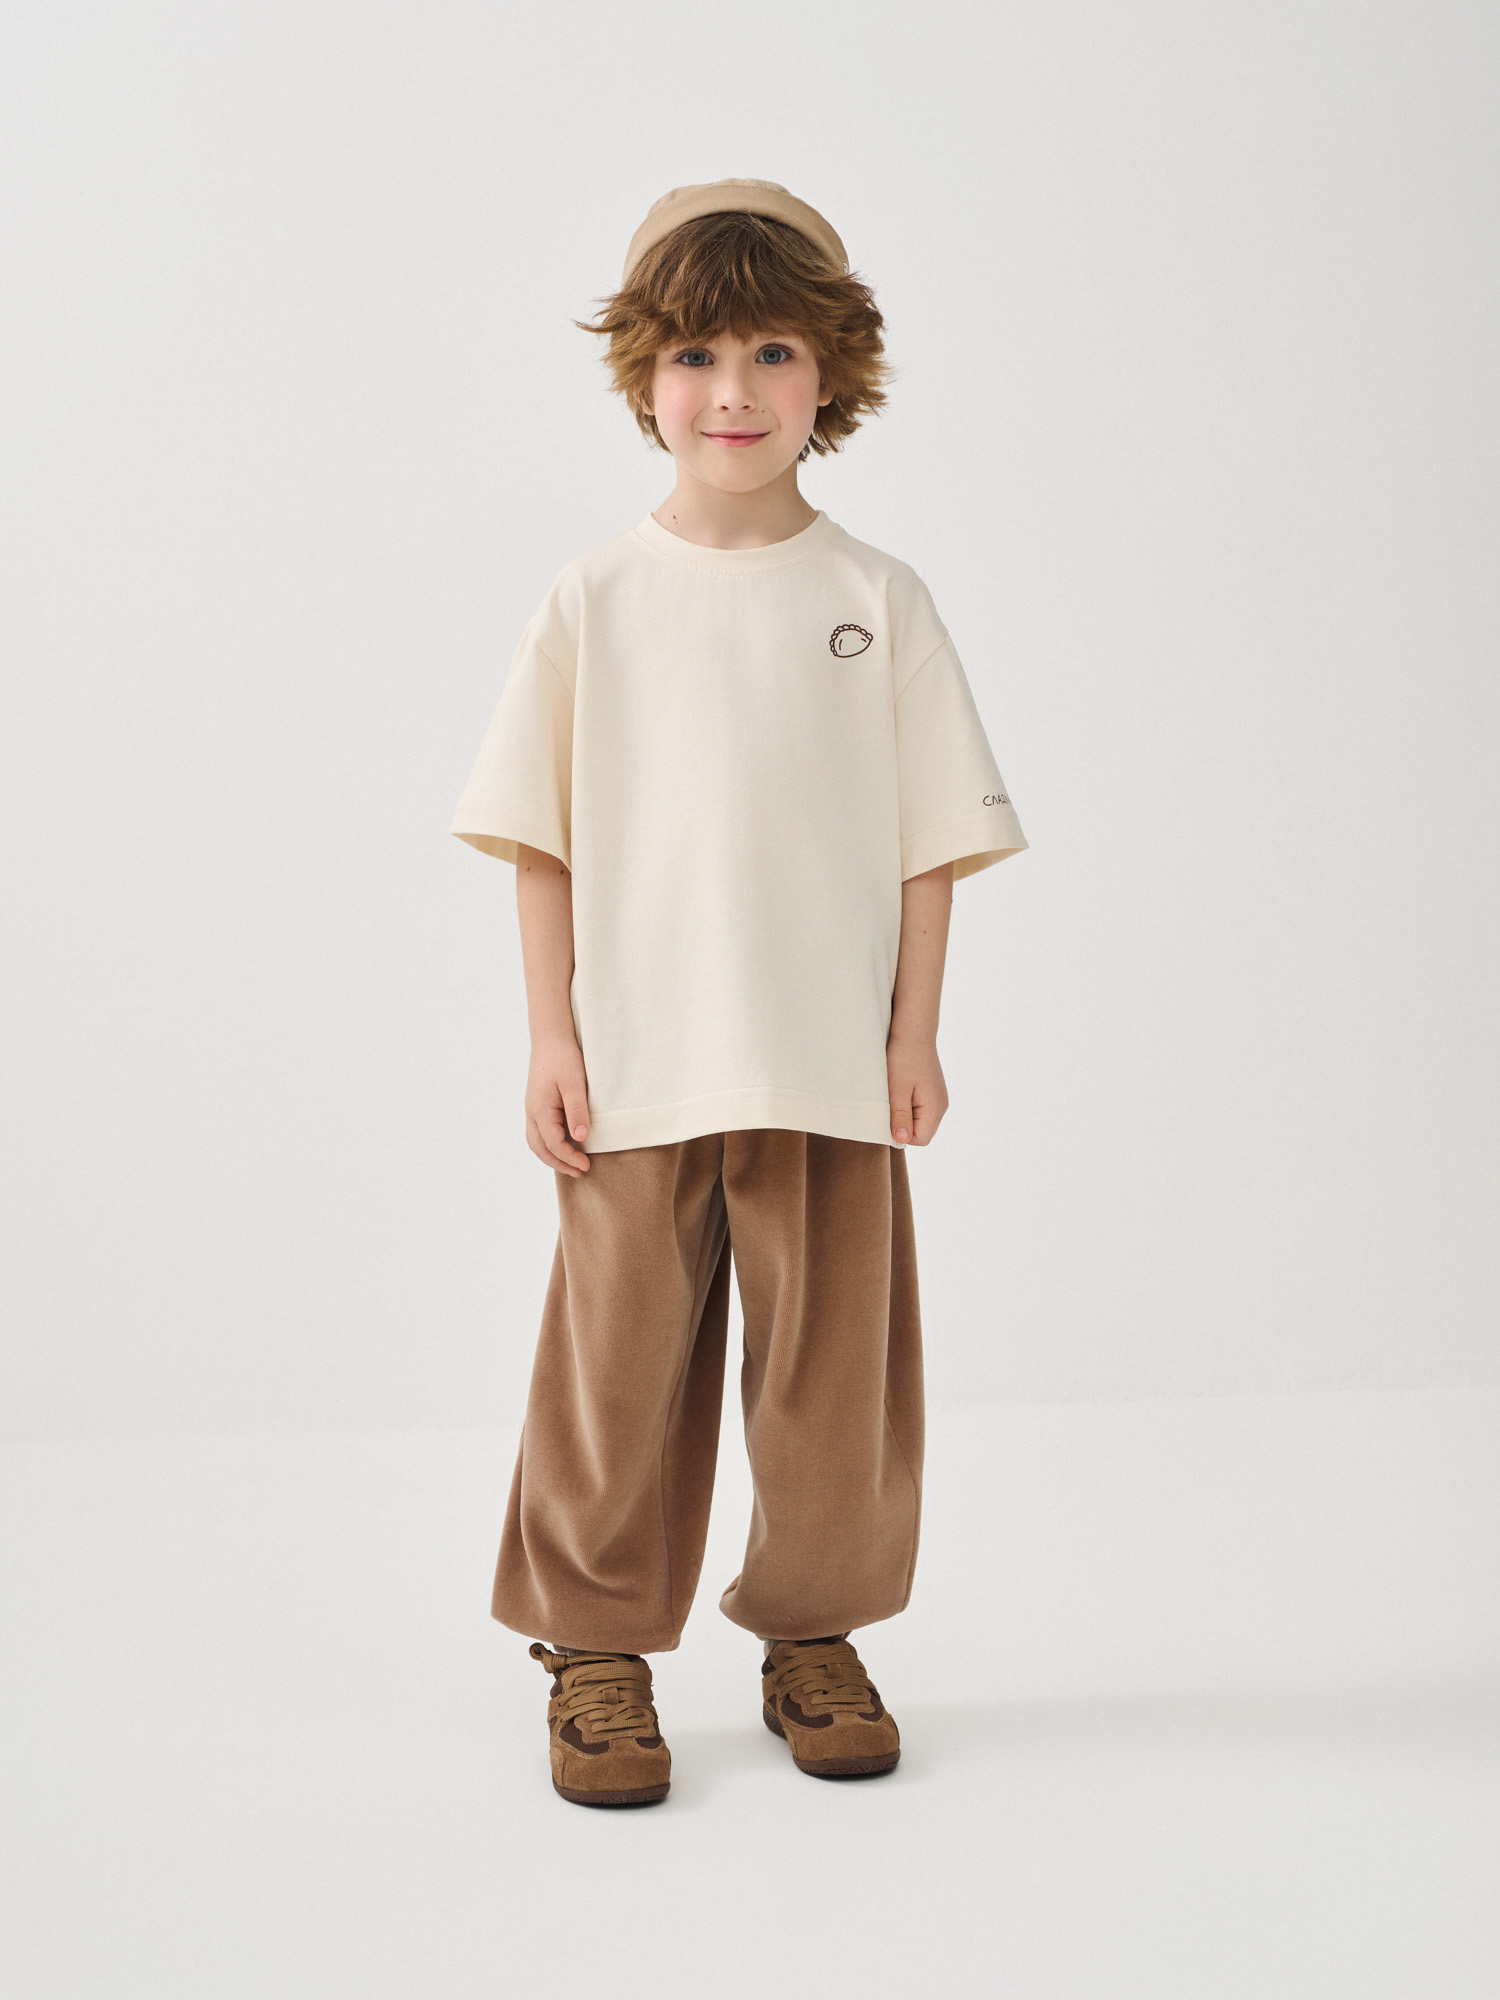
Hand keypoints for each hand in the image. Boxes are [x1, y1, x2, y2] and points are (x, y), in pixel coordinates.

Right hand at [525, 1033, 591, 1175]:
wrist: (550, 1038)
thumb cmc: (563, 1058)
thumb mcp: (574, 1083)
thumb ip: (577, 1110)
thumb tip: (580, 1138)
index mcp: (540, 1109)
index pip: (553, 1143)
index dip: (569, 1157)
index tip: (586, 1165)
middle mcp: (531, 1112)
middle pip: (540, 1148)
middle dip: (559, 1163)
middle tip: (579, 1172)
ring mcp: (532, 1109)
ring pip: (536, 1142)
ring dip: (552, 1157)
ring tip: (570, 1165)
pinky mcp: (536, 1105)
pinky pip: (538, 1133)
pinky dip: (548, 1145)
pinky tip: (562, 1146)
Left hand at [886, 1030, 947, 1146]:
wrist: (913, 1031)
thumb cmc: (903, 1057)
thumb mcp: (897, 1088)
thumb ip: (900, 1115)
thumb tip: (902, 1139)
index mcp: (935, 1107)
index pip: (920, 1139)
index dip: (901, 1133)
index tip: (888, 1115)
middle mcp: (941, 1106)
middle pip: (921, 1132)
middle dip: (902, 1123)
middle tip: (890, 1101)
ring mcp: (938, 1099)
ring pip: (919, 1121)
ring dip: (903, 1113)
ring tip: (895, 1093)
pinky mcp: (932, 1093)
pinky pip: (919, 1110)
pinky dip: (907, 1105)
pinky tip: (900, 1089)